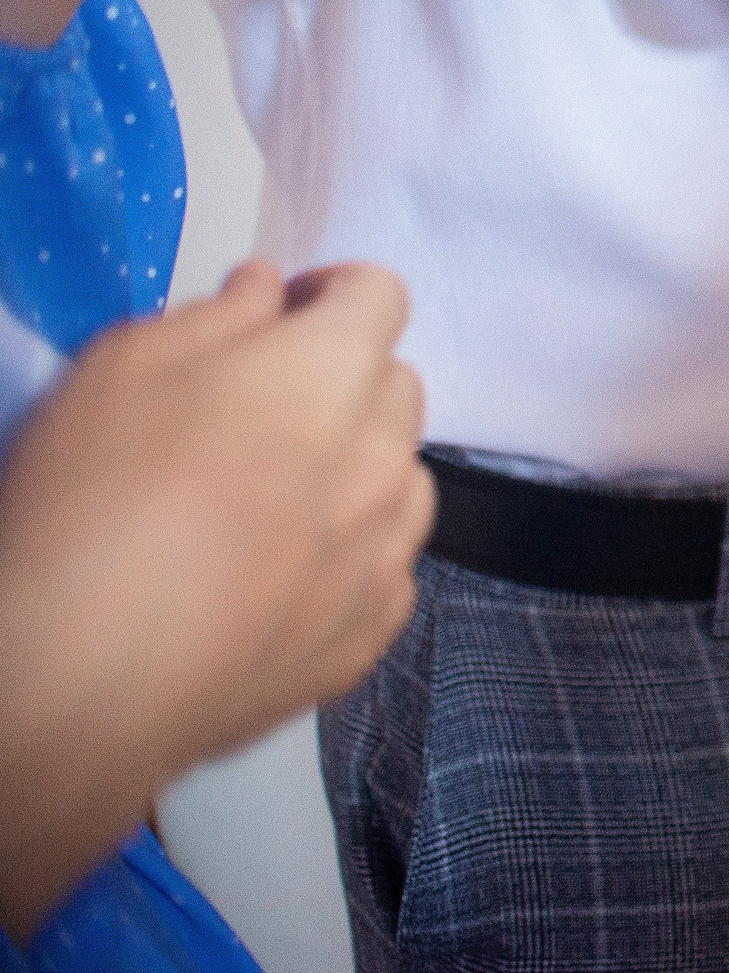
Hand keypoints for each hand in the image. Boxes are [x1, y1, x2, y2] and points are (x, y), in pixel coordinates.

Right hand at [0, 262, 431, 935]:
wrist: (82, 677)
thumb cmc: (91, 503)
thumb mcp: (123, 367)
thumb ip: (215, 316)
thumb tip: (266, 295)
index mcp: (335, 373)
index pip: (380, 296)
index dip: (329, 295)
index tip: (280, 316)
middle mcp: (385, 456)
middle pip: (395, 388)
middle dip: (341, 380)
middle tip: (256, 411)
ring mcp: (388, 552)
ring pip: (402, 479)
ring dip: (355, 469)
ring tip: (266, 500)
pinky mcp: (370, 633)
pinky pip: (384, 569)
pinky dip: (347, 556)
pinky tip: (275, 575)